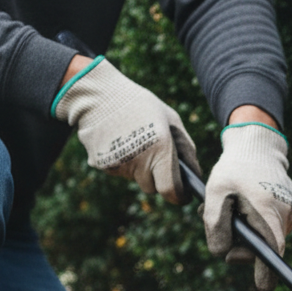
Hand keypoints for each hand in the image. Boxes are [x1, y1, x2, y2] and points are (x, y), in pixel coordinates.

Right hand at [51, 57, 199, 203]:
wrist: (97, 94)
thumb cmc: (141, 105)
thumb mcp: (171, 120)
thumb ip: (186, 150)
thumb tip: (194, 176)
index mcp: (161, 148)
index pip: (171, 190)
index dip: (178, 196)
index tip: (182, 195)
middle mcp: (140, 160)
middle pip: (152, 188)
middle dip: (157, 179)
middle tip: (155, 158)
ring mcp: (118, 164)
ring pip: (135, 179)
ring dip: (139, 169)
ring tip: (135, 143)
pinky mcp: (101, 164)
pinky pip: (118, 171)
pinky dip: (122, 162)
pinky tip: (119, 142)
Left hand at [203, 122, 291, 290]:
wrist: (258, 145)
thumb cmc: (234, 168)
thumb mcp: (215, 193)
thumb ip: (215, 225)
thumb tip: (222, 256)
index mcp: (268, 213)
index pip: (272, 252)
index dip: (266, 273)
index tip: (262, 289)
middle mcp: (286, 216)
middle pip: (265, 248)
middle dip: (242, 245)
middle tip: (221, 225)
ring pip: (267, 238)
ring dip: (247, 232)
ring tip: (231, 209)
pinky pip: (271, 228)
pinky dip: (256, 224)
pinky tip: (245, 206)